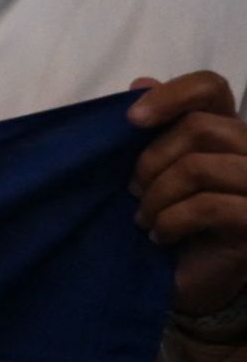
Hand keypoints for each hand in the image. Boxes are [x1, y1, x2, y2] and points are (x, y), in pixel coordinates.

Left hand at [129, 73, 246, 317]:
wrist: (193, 280)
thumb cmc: (172, 220)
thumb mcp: (157, 172)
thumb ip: (154, 128)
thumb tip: (140, 82)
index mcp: (229, 130)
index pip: (211, 87)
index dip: (172, 94)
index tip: (131, 120)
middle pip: (200, 128)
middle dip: (152, 161)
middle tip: (133, 192)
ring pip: (199, 167)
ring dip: (157, 197)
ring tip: (143, 219)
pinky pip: (207, 206)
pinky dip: (171, 221)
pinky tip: (161, 236)